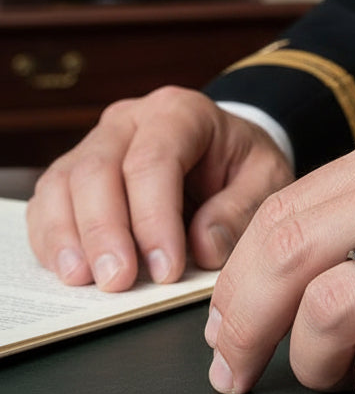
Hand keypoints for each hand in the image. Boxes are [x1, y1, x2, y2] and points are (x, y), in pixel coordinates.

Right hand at [26, 86, 293, 290]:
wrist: (227, 151)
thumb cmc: (245, 164)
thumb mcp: (266, 179)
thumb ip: (241, 209)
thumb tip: (204, 248)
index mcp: (181, 112)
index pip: (155, 161)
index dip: (154, 218)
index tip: (167, 269)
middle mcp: (130, 120)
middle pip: (98, 170)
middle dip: (105, 232)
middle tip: (119, 281)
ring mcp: (96, 143)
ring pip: (64, 184)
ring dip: (70, 238)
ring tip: (86, 281)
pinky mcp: (75, 174)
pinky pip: (48, 202)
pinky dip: (53, 238)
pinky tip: (70, 269)